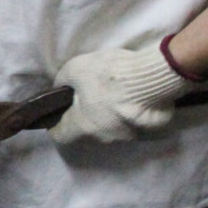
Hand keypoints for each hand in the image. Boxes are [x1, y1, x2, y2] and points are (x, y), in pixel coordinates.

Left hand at [49, 45, 194, 145]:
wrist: (152, 79)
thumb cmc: (108, 76)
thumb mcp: (75, 69)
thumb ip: (63, 81)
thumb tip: (61, 87)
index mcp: (82, 126)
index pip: (60, 135)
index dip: (56, 124)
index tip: (58, 113)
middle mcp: (102, 138)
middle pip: (86, 130)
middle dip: (86, 115)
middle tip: (89, 94)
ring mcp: (126, 136)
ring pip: (109, 127)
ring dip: (108, 114)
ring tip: (114, 93)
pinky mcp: (145, 131)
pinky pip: (129, 123)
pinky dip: (127, 113)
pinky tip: (131, 97)